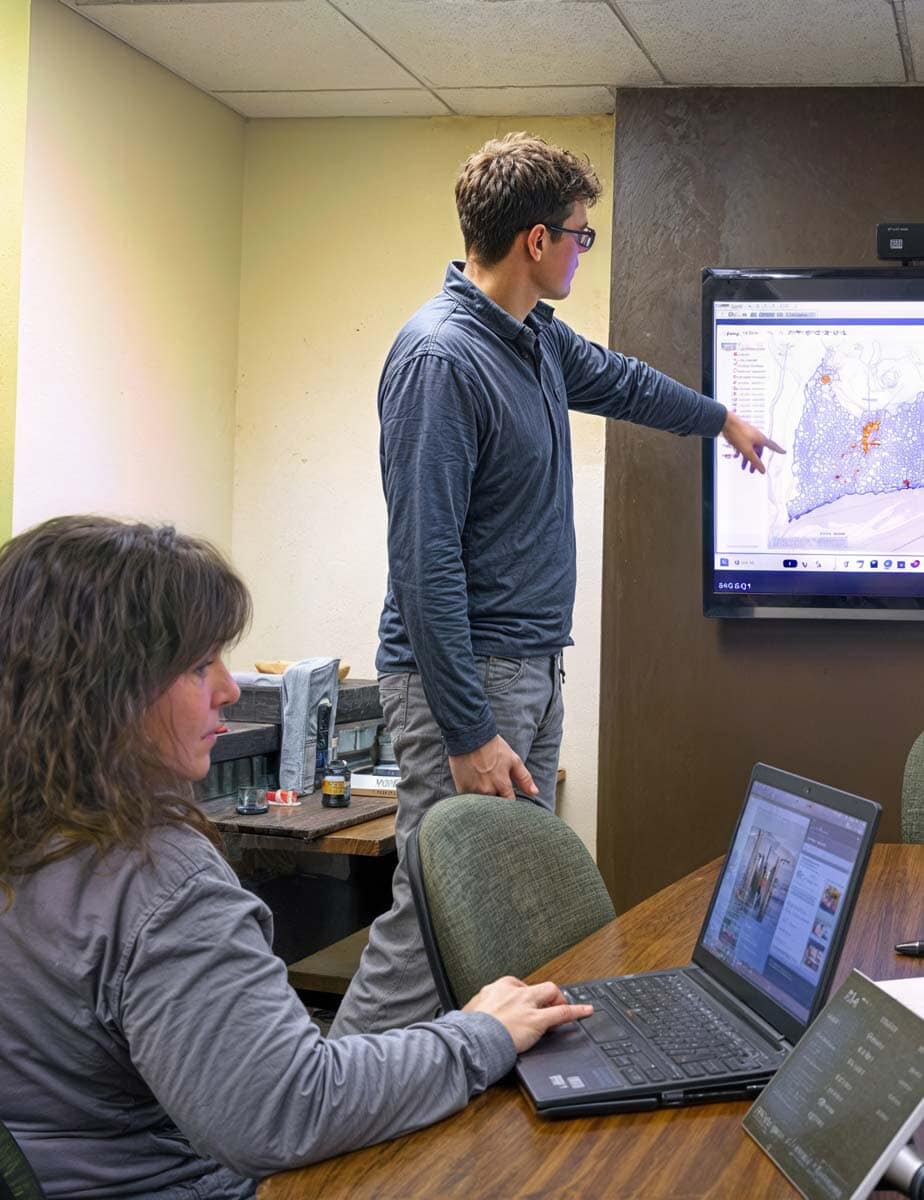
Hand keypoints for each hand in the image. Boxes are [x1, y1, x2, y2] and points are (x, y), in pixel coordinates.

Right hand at [448, 734, 537, 798]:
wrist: (469, 735)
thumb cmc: (493, 747)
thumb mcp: (513, 760)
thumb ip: (525, 778)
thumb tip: (535, 793)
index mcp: (502, 784)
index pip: (509, 803)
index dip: (509, 802)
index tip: (507, 797)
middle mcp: (488, 790)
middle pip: (495, 805)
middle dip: (497, 802)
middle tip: (494, 790)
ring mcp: (473, 791)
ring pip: (481, 804)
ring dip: (484, 800)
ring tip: (483, 786)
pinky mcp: (461, 788)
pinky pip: (468, 800)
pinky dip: (471, 797)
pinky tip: (472, 785)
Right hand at [463, 976, 593, 1053]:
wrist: (471, 1039)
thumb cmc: (468, 1030)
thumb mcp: (470, 1014)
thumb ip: (477, 1012)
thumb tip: (469, 1017)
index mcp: (497, 988)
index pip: (516, 986)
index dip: (525, 996)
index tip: (526, 1004)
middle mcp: (514, 992)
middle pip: (536, 987)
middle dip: (544, 995)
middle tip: (546, 1007)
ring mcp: (527, 1005)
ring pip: (550, 992)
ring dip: (558, 999)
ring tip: (563, 1007)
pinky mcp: (536, 1020)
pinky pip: (562, 1012)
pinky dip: (576, 1011)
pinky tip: (586, 1011)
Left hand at [721, 410, 784, 473]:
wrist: (726, 423)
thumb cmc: (738, 433)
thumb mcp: (747, 451)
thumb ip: (755, 461)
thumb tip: (762, 470)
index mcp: (761, 439)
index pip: (773, 446)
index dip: (778, 450)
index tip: (783, 452)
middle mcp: (757, 436)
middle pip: (759, 451)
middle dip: (755, 461)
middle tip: (752, 470)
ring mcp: (749, 434)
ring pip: (750, 448)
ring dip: (747, 458)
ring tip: (743, 466)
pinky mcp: (741, 434)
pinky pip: (744, 445)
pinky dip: (742, 451)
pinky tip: (737, 455)